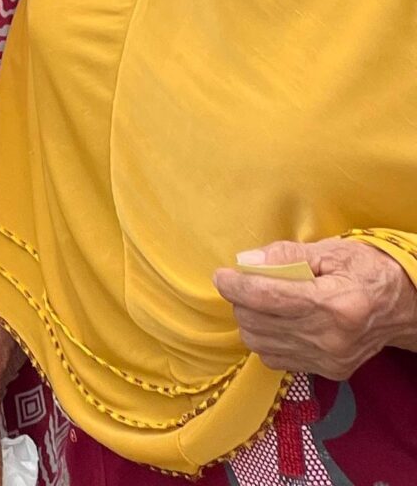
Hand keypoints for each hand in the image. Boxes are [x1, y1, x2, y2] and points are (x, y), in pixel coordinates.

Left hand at [216, 238, 416, 378]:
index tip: (222, 275)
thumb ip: (285, 255)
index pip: (267, 298)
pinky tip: (279, 322)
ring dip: (250, 320)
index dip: (235, 286)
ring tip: (262, 302)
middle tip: (247, 284)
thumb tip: (245, 263)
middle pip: (257, 323)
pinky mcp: (329, 371)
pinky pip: (276, 359)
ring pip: (260, 344)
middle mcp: (332, 338)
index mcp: (335, 304)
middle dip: (241, 300)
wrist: (404, 307)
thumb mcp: (331, 251)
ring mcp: (330, 359)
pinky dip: (267, 339)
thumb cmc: (367, 271)